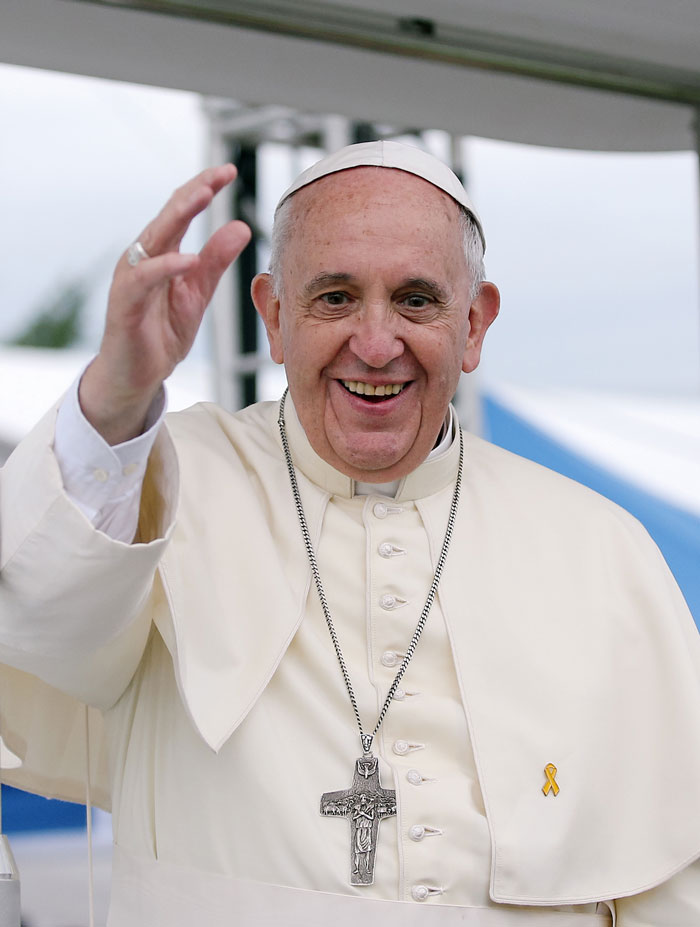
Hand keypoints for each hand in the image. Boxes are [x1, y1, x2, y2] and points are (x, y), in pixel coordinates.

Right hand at [79, 165, 250, 444]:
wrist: (137, 375)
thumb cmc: (161, 332)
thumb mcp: (198, 292)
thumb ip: (216, 260)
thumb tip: (240, 227)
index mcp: (161, 251)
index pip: (181, 210)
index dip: (203, 188)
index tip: (229, 172)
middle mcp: (143, 257)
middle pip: (168, 215)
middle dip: (193, 191)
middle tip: (219, 174)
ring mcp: (131, 278)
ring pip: (154, 238)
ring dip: (178, 215)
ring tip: (203, 198)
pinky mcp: (125, 303)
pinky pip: (143, 279)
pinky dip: (166, 267)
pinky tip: (188, 259)